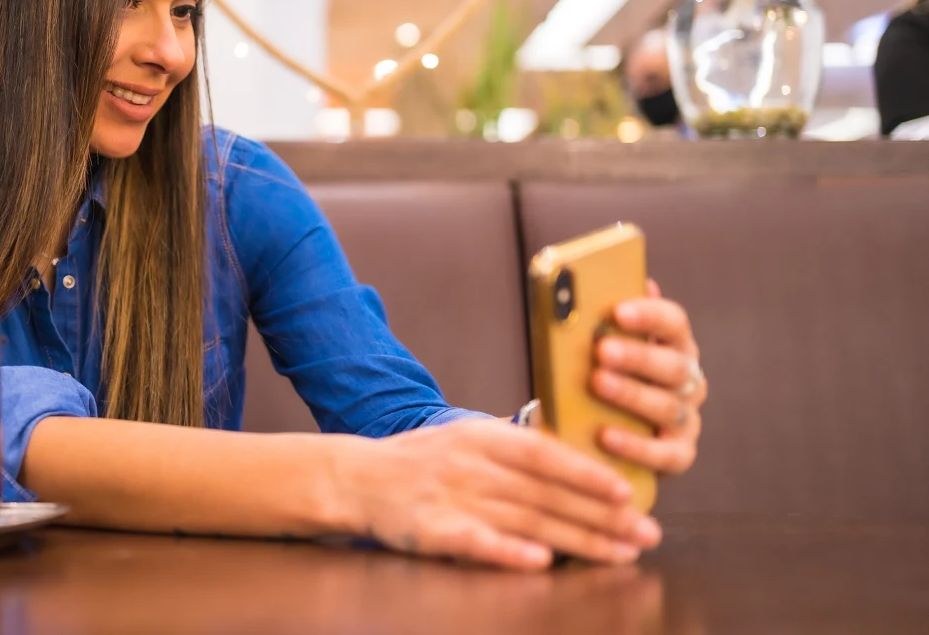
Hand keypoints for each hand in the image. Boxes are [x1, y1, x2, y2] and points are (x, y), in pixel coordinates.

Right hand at [337, 419, 662, 570]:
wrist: (355, 477)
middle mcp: (471, 464)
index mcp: (481, 437)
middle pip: (547, 493)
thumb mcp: (464, 437)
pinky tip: (540, 561)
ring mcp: (452, 497)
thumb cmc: (417, 461)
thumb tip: (570, 455)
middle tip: (644, 534)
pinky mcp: (433, 530)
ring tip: (619, 555)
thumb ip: (512, 445)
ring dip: (578, 540)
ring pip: (527, 520)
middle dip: (601, 516)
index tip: (627, 491)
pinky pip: (478, 542)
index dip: (588, 472)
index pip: (544, 453)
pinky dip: (509, 551)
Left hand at [591, 280, 706, 475]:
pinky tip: (605, 435)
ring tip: (597, 383)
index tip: (618, 311)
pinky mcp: (679, 454)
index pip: (673, 323)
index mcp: (675, 345)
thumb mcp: (602, 346)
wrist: (605, 430)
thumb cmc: (604, 375)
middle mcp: (689, 381)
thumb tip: (591, 288)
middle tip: (601, 350)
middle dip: (637, 357)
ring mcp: (687, 419)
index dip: (650, 315)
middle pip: (672, 365)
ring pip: (667, 406)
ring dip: (631, 394)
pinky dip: (635, 446)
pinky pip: (663, 454)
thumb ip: (603, 321)